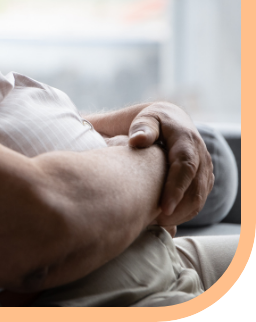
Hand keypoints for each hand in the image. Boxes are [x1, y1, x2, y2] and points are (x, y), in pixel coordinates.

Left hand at [128, 102, 213, 226]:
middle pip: (196, 187)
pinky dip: (185, 212)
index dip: (176, 188)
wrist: (170, 120)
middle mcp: (201, 155)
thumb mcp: (146, 119)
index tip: (164, 207)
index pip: (185, 166)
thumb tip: (138, 140)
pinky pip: (199, 199)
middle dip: (179, 208)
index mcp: (186, 139)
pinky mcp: (204, 178)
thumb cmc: (152, 121)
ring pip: (200, 197)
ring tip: (159, 223)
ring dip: (182, 214)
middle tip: (157, 222)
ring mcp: (205, 168)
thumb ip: (142, 127)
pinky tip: (167, 219)